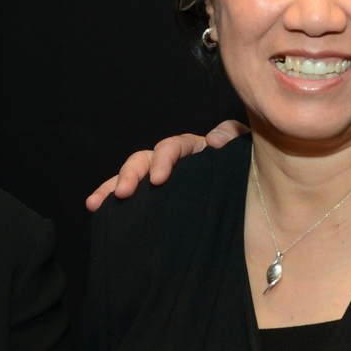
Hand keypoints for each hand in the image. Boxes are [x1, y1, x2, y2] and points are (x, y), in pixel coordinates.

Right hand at [84, 120, 245, 210]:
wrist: (257, 207)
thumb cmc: (250, 174)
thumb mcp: (246, 151)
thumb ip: (233, 136)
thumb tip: (213, 140)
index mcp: (193, 150)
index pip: (172, 147)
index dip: (163, 159)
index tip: (159, 179)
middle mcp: (173, 165)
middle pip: (143, 160)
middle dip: (129, 174)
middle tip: (121, 194)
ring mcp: (164, 185)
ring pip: (132, 179)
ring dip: (110, 188)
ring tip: (94, 203)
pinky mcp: (159, 205)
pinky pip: (135, 203)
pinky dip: (114, 206)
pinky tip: (98, 214)